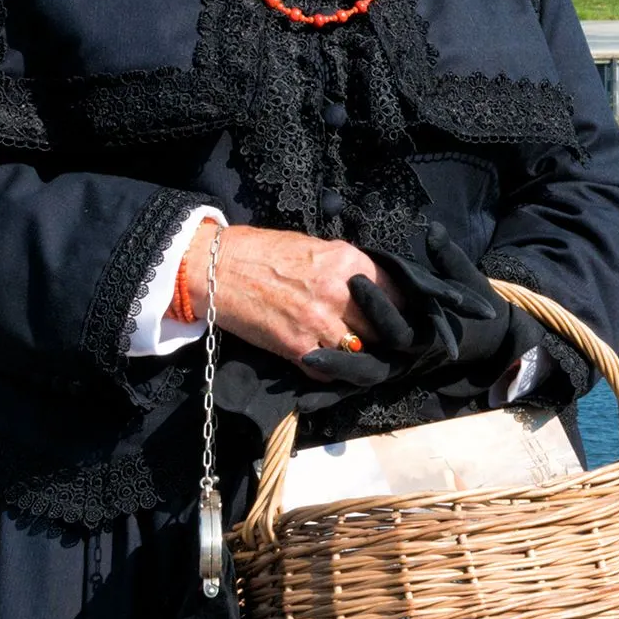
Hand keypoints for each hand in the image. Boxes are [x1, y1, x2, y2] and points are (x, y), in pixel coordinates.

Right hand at [188, 222, 382, 380]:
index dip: (400, 309)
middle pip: (385, 329)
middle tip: (388, 343)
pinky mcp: (298, 348)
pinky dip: (333, 371)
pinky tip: (330, 362)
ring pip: (362, 355)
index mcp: (347, 262)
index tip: (400, 317)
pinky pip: (331, 371)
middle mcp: (339, 293)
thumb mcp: (316, 247)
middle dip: (387, 337)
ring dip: (362, 358)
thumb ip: (348, 269)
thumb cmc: (263, 253)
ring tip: (362, 358)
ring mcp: (319, 323)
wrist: (218, 269)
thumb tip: (375, 289)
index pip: (397, 294)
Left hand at [306, 226, 527, 391]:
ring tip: (301, 364)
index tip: (356, 280)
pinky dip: (326, 394)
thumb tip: (436, 232)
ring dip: (330, 375)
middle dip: (342, 357)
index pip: (399, 329)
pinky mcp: (376, 372)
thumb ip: (448, 258)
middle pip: (372, 365)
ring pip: (357, 379)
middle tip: (311, 348)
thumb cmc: (471, 304)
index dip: (379, 308)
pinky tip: (299, 400)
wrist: (479, 339)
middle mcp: (405, 358)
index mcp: (425, 335)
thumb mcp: (464, 279)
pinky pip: (348, 389)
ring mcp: (390, 368)